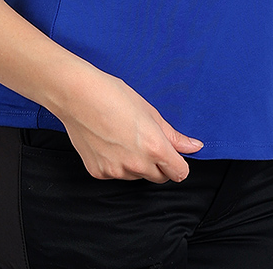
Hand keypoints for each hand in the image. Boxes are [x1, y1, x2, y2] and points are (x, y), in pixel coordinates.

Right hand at [57, 71, 204, 183]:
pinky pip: (116, 174)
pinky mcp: (99, 173)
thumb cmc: (112, 95)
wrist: (77, 95)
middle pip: (160, 177)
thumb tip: (194, 147)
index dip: (178, 164)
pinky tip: (108, 143)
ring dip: (136, 164)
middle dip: (159, 164)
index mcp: (154, 147)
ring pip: (137, 176)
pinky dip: (116, 164)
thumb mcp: (149, 111)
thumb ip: (173, 135)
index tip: (173, 156)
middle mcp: (137, 164)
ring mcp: (116, 171)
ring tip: (123, 137)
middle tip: (145, 140)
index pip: (180, 173)